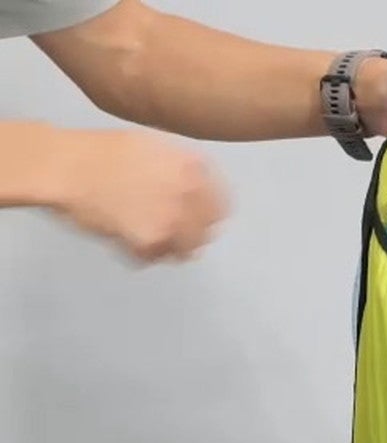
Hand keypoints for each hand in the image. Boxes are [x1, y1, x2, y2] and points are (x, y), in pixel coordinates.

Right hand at [53, 128, 226, 264]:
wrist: (67, 167)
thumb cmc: (106, 151)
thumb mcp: (157, 145)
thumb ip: (185, 167)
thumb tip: (202, 185)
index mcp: (194, 169)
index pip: (223, 206)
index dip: (212, 214)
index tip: (203, 219)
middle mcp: (190, 195)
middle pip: (206, 232)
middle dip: (191, 233)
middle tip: (171, 230)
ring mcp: (173, 221)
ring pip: (185, 250)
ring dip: (171, 248)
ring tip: (151, 238)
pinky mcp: (151, 242)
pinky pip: (156, 258)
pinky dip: (145, 254)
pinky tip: (130, 240)